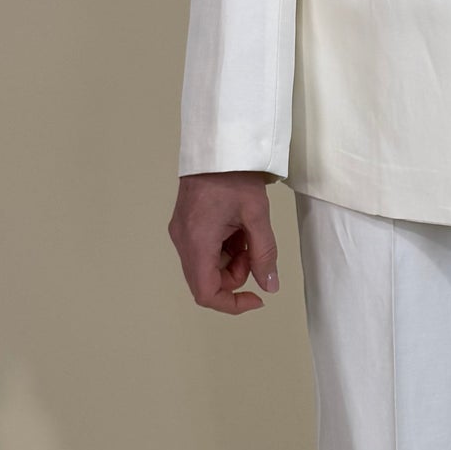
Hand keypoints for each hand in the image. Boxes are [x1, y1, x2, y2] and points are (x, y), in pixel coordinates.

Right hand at [168, 171, 278, 313]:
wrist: (218, 145)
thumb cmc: (234, 174)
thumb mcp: (257, 215)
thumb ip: (264, 254)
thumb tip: (269, 285)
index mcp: (197, 240)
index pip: (206, 292)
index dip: (231, 304)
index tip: (256, 298)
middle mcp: (183, 241)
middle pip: (205, 281)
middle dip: (235, 277)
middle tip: (254, 253)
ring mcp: (181, 233)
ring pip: (206, 267)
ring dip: (232, 261)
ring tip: (248, 234)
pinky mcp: (186, 226)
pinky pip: (204, 251)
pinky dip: (225, 249)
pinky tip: (238, 229)